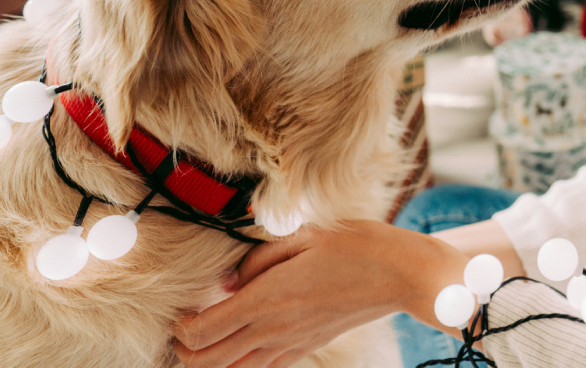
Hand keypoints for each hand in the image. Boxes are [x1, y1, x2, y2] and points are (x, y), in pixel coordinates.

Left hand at [172, 220, 468, 367]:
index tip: (180, 310)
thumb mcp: (305, 234)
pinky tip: (237, 346)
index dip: (181, 326)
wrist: (401, 275)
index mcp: (268, 297)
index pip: (204, 329)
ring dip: (207, 362)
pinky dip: (238, 364)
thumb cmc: (357, 245)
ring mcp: (290, 343)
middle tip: (180, 330)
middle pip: (208, 360)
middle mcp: (273, 328)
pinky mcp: (306, 347)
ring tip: (200, 343)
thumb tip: (227, 279)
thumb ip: (259, 257)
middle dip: (184, 351)